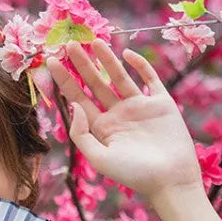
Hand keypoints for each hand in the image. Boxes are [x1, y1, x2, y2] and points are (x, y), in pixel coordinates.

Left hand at [46, 39, 202, 200]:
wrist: (170, 179)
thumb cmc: (133, 174)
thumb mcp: (99, 158)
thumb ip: (82, 134)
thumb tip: (74, 105)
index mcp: (101, 130)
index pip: (78, 100)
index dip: (65, 82)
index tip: (51, 63)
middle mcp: (117, 116)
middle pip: (95, 85)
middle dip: (81, 65)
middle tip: (69, 43)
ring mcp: (139, 108)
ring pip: (119, 77)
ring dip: (106, 59)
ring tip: (94, 41)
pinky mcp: (160, 103)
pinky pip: (149, 79)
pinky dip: (139, 65)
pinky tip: (126, 54)